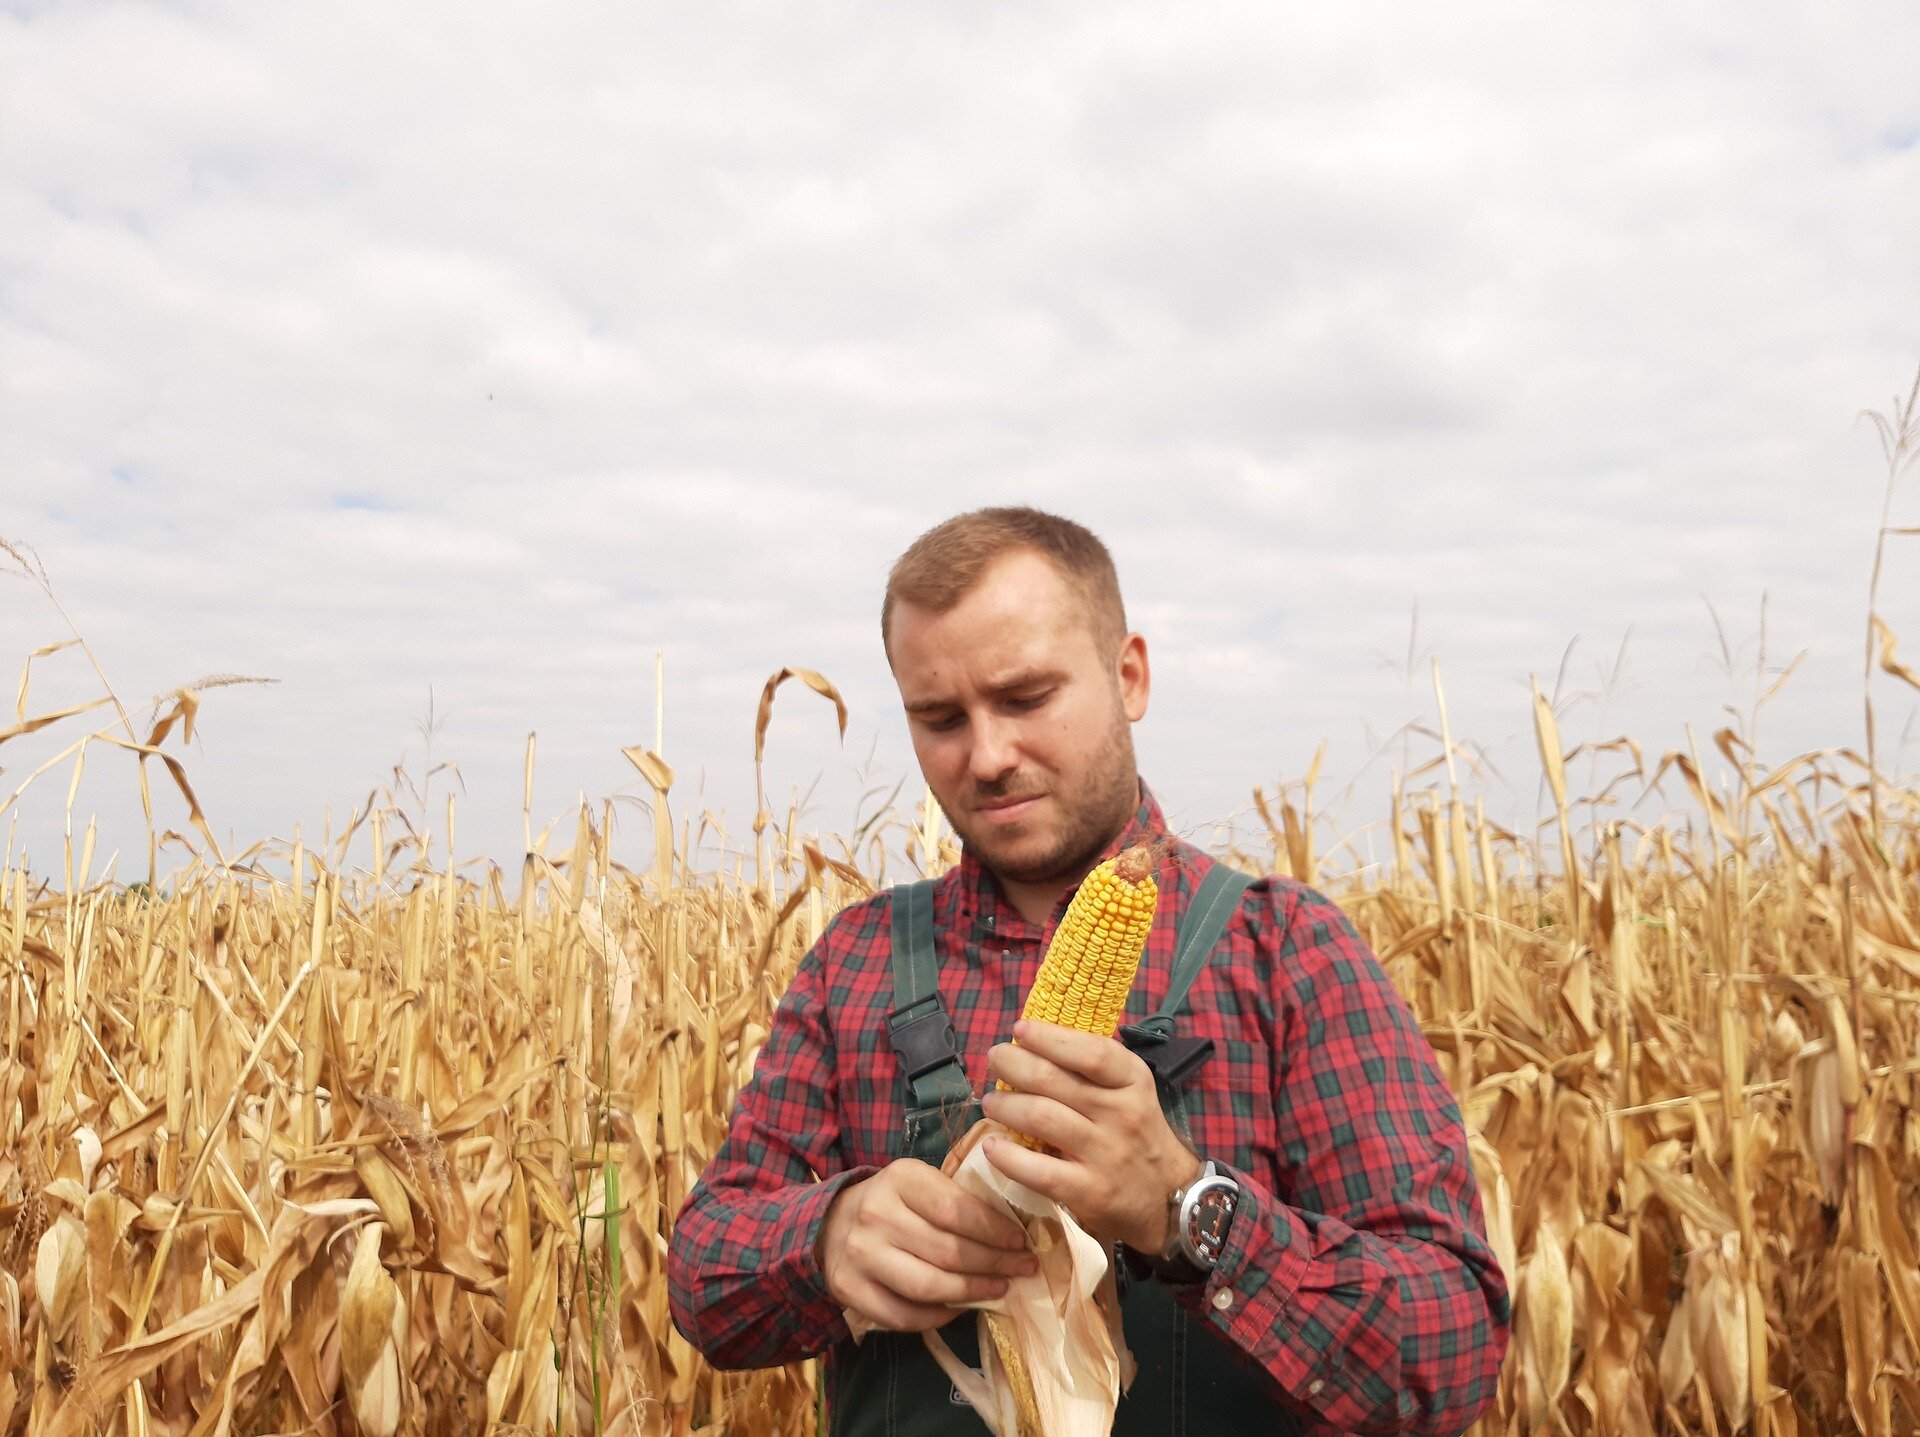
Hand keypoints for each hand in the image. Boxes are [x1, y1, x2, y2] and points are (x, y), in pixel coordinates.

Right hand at [816, 1159, 1038, 1332]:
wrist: (830, 1224)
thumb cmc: (893, 1204)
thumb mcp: (920, 1184)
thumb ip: (957, 1201)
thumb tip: (1013, 1234)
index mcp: (900, 1178)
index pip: (956, 1209)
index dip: (995, 1230)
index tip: (1020, 1243)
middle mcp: (876, 1214)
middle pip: (947, 1250)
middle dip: (994, 1264)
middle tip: (1022, 1269)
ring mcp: (859, 1254)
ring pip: (928, 1286)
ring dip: (972, 1293)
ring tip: (998, 1289)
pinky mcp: (849, 1288)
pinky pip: (903, 1315)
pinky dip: (938, 1317)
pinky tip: (959, 1308)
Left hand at [981, 1020, 1202, 1253]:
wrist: (1168, 1196)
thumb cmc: (1136, 1133)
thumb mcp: (1129, 1091)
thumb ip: (1091, 1068)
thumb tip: (1034, 1041)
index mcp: (1132, 1081)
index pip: (1091, 1052)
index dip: (1050, 1037)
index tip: (1020, 1029)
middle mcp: (1121, 1114)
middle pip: (1054, 1080)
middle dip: (1014, 1064)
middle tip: (996, 1060)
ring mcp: (1105, 1153)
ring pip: (1041, 1117)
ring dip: (1006, 1105)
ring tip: (991, 1102)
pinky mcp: (1090, 1191)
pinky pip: (1039, 1170)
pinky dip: (1008, 1157)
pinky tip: (992, 1147)